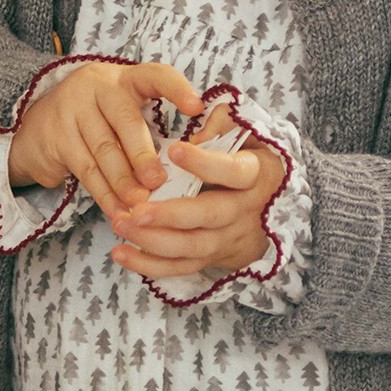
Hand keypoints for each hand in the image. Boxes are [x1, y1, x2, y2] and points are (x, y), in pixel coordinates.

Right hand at [7, 58, 202, 221]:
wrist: (35, 128)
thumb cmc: (94, 122)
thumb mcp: (120, 112)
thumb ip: (147, 127)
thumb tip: (183, 165)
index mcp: (124, 79)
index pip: (154, 75)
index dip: (176, 89)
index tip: (196, 107)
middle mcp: (98, 87)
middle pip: (125, 121)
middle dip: (143, 155)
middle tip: (158, 182)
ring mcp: (72, 109)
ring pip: (104, 149)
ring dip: (124, 181)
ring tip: (140, 203)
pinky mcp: (56, 136)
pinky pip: (85, 169)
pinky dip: (104, 193)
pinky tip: (118, 209)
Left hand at [108, 101, 286, 281]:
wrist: (269, 208)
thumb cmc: (247, 159)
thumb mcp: (248, 133)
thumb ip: (225, 123)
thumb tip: (198, 134)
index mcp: (257, 174)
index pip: (234, 171)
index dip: (205, 163)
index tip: (175, 151)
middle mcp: (243, 211)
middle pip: (208, 216)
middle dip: (171, 215)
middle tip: (137, 210)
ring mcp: (226, 238)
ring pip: (190, 246)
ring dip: (152, 239)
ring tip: (120, 224)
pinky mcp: (209, 258)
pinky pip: (179, 267)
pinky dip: (148, 264)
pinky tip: (121, 253)